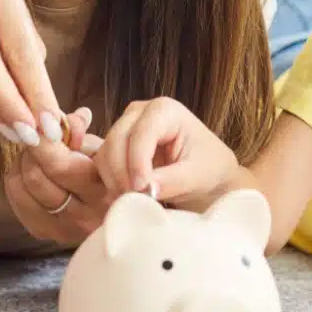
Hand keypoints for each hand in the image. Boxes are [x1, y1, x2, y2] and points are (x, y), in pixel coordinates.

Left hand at [2, 108, 112, 245]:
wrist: (113, 207)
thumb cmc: (106, 169)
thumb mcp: (100, 145)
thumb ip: (78, 130)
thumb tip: (57, 119)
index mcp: (103, 192)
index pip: (59, 166)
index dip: (42, 141)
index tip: (37, 124)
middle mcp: (84, 217)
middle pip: (35, 177)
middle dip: (31, 151)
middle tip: (38, 139)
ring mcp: (62, 230)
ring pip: (21, 188)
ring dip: (22, 164)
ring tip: (35, 156)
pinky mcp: (44, 233)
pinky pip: (15, 201)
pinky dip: (17, 181)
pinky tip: (31, 173)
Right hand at [95, 97, 238, 204]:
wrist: (208, 172)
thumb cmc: (208, 168)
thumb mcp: (196, 176)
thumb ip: (172, 181)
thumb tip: (145, 189)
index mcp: (164, 110)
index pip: (141, 134)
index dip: (137, 164)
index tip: (141, 191)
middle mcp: (140, 112)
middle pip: (116, 140)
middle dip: (122, 174)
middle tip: (135, 201)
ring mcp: (125, 126)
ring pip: (105, 153)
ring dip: (114, 180)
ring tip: (134, 201)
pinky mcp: (117, 144)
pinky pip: (103, 163)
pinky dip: (111, 182)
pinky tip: (127, 196)